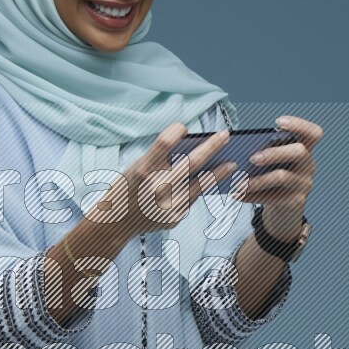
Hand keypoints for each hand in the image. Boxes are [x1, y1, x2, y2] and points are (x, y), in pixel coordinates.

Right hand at [85, 120, 236, 240]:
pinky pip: (192, 199)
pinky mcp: (175, 218)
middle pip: (191, 162)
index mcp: (143, 170)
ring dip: (219, 172)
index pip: (164, 142)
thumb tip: (191, 145)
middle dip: (212, 147)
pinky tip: (212, 182)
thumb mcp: (136, 167)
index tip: (184, 127)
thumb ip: (159, 158)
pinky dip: (202, 189)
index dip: (175, 131)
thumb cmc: (128, 188)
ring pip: (200, 184)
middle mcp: (157, 187)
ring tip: (231, 163)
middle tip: (226, 135)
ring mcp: (168, 205)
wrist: (117, 222)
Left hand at [230, 114, 323, 241]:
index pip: (313, 133)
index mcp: (304, 150)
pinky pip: (272, 197)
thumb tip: (239, 149)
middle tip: (252, 158)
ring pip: (282, 177)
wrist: (283, 212)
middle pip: (299, 151)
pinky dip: (251, 195)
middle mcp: (308, 165)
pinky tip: (237, 194)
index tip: (278, 122)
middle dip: (274, 152)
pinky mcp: (296, 202)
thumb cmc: (274, 181)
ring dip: (257, 179)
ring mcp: (304, 184)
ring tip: (238, 182)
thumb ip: (265, 153)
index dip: (299, 124)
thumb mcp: (274, 164)